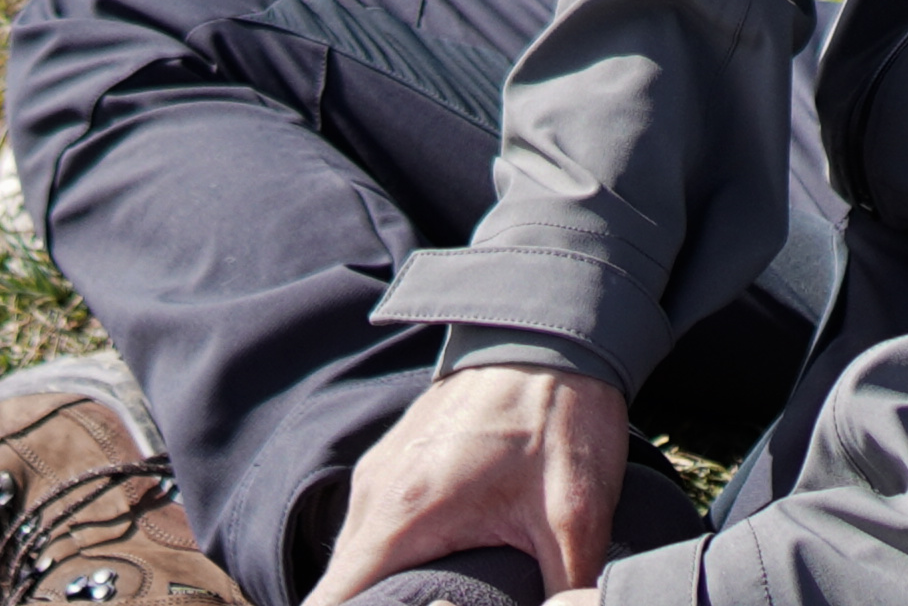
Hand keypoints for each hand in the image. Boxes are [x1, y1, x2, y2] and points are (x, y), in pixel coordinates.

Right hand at [308, 361, 625, 602]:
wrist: (551, 329)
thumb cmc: (559, 417)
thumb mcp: (576, 516)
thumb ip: (568, 589)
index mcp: (404, 512)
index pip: (331, 605)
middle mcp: (375, 493)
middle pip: (337, 592)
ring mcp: (378, 474)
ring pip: (352, 564)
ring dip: (377, 594)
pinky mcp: (393, 464)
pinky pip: (369, 533)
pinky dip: (386, 565)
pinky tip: (430, 580)